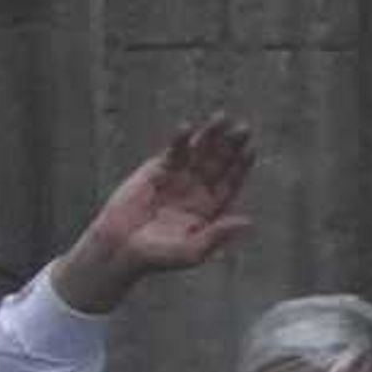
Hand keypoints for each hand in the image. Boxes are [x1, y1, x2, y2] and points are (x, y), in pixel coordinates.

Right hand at [50, 115, 256, 311]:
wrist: (122, 246)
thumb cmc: (158, 255)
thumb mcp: (192, 251)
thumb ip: (218, 235)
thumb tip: (248, 222)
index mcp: (212, 208)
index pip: (231, 182)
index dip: (242, 166)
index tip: (250, 150)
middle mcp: (199, 189)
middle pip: (220, 162)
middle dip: (232, 145)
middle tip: (243, 128)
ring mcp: (180, 176)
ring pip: (200, 151)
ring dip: (211, 134)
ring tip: (221, 117)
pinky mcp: (159, 168)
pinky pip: (174, 150)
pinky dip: (181, 139)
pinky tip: (188, 126)